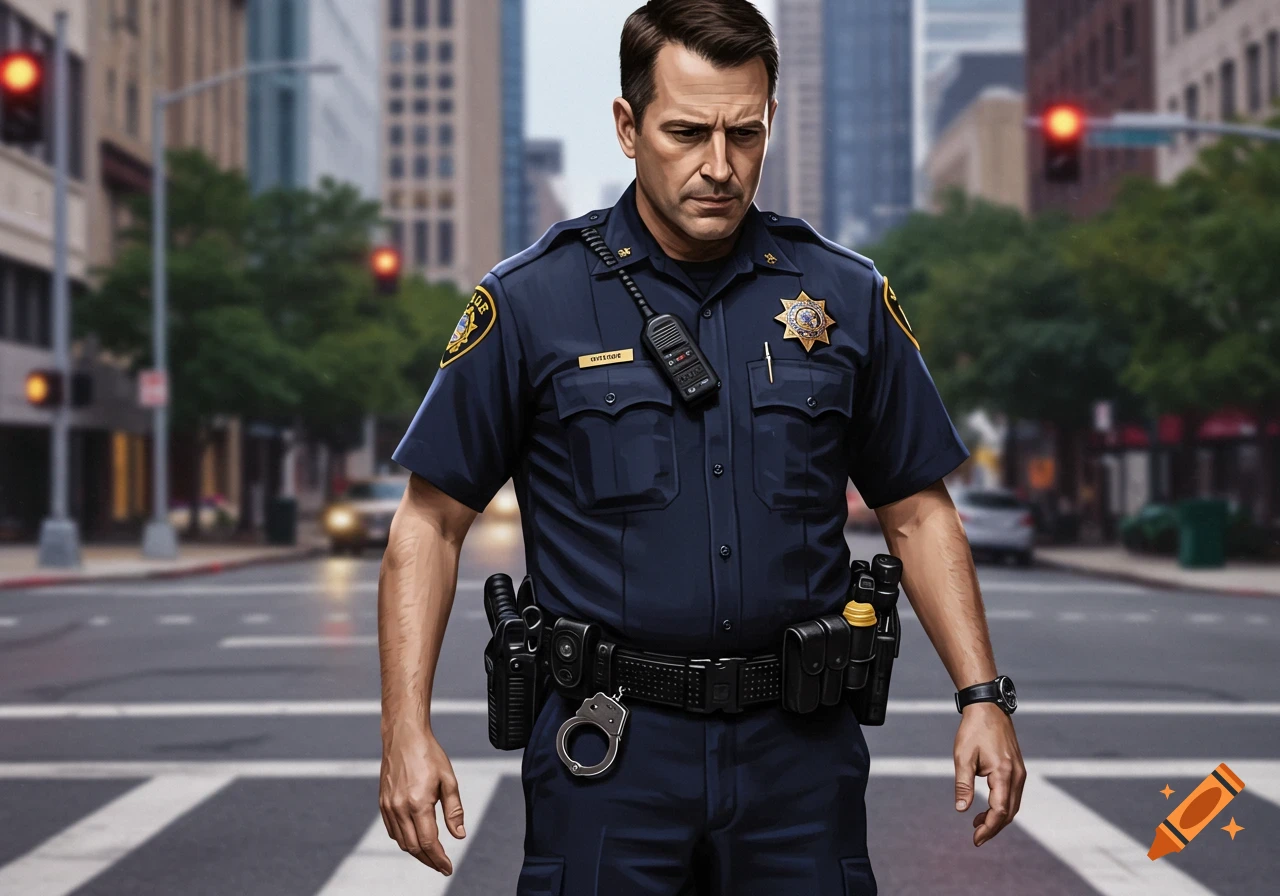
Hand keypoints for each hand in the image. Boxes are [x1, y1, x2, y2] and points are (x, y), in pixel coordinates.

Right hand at [380, 722, 465, 873]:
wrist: (404, 736)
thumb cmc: (428, 754)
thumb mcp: (449, 780)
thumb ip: (454, 810)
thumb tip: (460, 835)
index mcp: (418, 803)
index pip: (429, 842)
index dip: (439, 859)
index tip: (448, 868)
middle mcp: (399, 808)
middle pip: (414, 847)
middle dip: (429, 860)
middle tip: (442, 866)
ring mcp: (388, 806)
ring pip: (401, 841)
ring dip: (416, 852)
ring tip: (432, 856)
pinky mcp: (382, 803)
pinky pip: (392, 830)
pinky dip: (404, 840)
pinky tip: (415, 839)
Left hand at [953, 702, 1025, 846]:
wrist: (987, 708)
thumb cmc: (973, 731)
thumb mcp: (963, 757)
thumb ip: (963, 785)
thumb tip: (961, 809)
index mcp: (1004, 773)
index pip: (1000, 810)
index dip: (989, 827)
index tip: (975, 838)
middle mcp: (1017, 775)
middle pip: (1010, 812)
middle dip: (994, 827)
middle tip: (976, 836)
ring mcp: (1020, 772)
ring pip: (1013, 804)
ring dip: (998, 817)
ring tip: (978, 824)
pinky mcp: (1018, 768)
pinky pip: (1013, 794)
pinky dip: (1002, 805)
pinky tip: (987, 807)